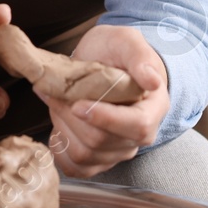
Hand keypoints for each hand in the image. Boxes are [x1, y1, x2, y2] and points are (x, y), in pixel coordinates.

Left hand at [39, 24, 169, 178]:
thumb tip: (152, 80)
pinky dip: (59, 148)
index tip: (78, 103)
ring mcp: (118, 152)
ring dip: (61, 127)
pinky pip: (75, 167)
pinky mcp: (97, 161)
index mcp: (153, 109)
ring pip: (83, 154)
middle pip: (100, 141)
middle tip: (54, 91)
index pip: (137, 126)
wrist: (103, 64)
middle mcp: (139, 137)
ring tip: (58, 102)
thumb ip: (138, 55)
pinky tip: (59, 124)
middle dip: (70, 116)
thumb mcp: (126, 40)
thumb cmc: (115, 53)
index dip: (105, 118)